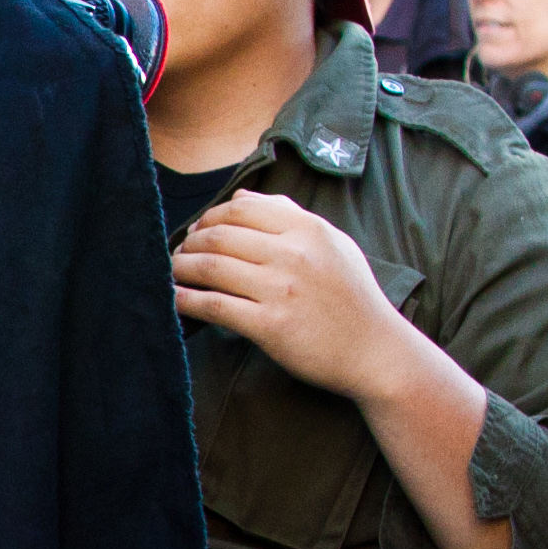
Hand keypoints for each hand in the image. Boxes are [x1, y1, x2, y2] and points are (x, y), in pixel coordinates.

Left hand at [170, 193, 420, 400]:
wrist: (375, 352)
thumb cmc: (352, 298)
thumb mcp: (333, 244)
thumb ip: (290, 216)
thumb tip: (243, 196)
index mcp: (308, 229)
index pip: (241, 208)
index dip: (211, 217)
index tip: (199, 231)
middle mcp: (294, 254)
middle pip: (220, 235)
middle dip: (190, 243)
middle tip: (179, 253)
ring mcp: (281, 289)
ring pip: (211, 267)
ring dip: (180, 268)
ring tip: (172, 273)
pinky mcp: (270, 325)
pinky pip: (214, 306)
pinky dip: (185, 299)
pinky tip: (174, 299)